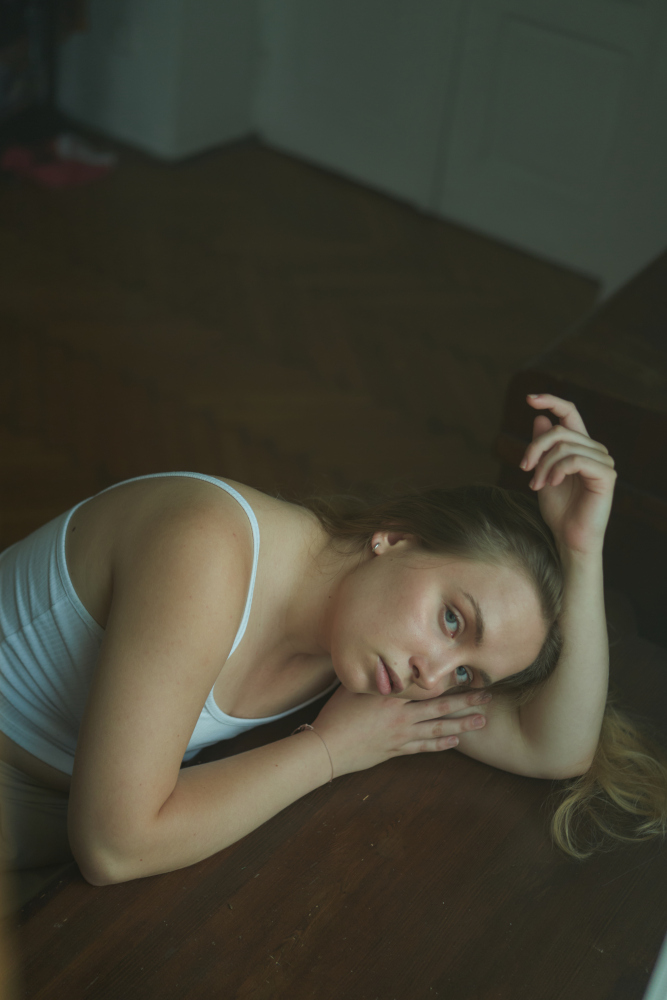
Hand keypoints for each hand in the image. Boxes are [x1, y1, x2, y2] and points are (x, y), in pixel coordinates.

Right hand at [311, 684, 490, 776]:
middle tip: (488, 697)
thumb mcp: (353, 686)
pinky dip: (440, 744)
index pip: (427, 686)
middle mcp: (402, 715)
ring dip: (462, 725)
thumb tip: (383, 657)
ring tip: (482, 722)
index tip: (467, 673)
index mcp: (393, 696)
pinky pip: (423, 747)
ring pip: (438, 729)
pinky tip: (455, 741)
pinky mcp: (396, 750)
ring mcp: (401, 735)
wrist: (326, 747)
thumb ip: (373, 675)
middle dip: (466, 701)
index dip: (448, 680)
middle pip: (440, 707)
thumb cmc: (336, 712)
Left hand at [521, 393, 616, 556]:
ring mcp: (603, 461)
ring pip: (564, 446)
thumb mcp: (543, 473)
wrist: (569, 538)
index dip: (551, 401)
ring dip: (543, 465)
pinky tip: (550, 484)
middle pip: (559, 431)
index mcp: (580, 446)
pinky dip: (557, 470)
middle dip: (535, 448)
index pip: (570, 413)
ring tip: (535, 484)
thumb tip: (540, 417)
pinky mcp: (606, 475)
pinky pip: (576, 460)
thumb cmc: (558, 510)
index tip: (529, 398)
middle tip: (524, 468)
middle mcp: (594, 449)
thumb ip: (542, 447)